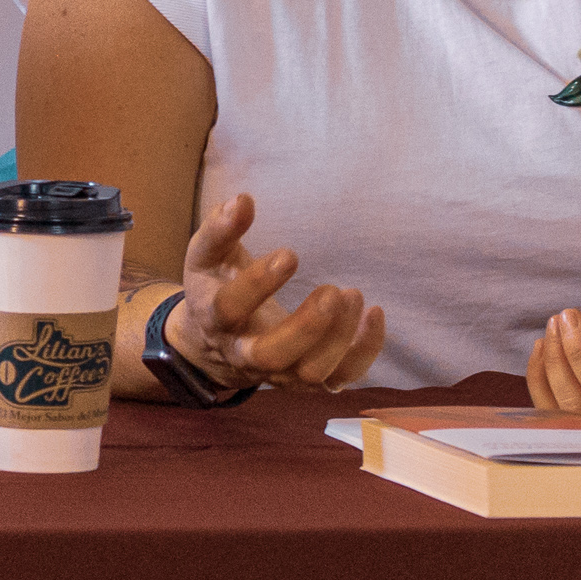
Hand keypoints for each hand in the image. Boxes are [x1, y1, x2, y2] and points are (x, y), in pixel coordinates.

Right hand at [165, 193, 386, 391]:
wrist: (213, 346)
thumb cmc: (214, 288)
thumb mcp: (206, 258)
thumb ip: (220, 230)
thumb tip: (243, 201)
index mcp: (215, 320)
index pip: (229, 309)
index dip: (257, 284)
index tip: (290, 254)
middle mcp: (244, 354)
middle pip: (271, 355)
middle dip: (306, 327)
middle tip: (332, 292)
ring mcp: (278, 372)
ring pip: (310, 372)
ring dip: (338, 338)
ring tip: (353, 295)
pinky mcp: (307, 378)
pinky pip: (341, 377)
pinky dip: (364, 350)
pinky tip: (374, 313)